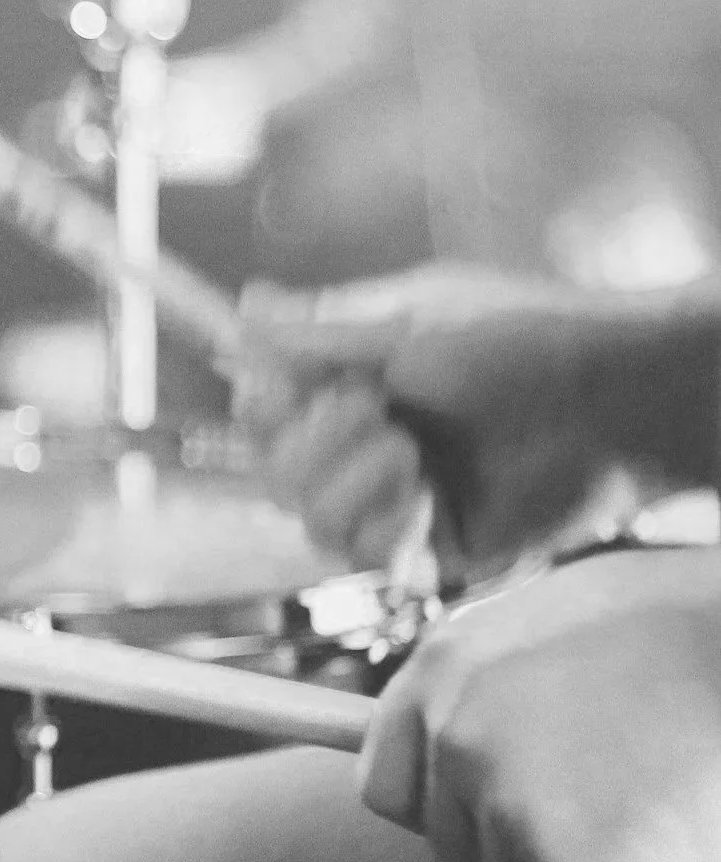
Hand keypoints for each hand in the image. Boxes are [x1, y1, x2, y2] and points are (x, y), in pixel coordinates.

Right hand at [233, 266, 718, 573]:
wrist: (617, 402)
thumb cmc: (528, 342)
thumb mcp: (413, 320)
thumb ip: (322, 328)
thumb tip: (245, 306)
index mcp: (355, 381)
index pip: (263, 408)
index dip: (261, 405)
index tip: (285, 387)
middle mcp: (366, 441)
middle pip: (273, 470)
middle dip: (309, 444)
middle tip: (373, 410)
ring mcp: (398, 497)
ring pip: (310, 518)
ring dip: (347, 484)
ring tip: (408, 454)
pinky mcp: (433, 545)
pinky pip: (367, 555)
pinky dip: (383, 525)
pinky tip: (423, 497)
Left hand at [362, 547, 720, 861]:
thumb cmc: (712, 629)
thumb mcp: (589, 615)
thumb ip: (518, 681)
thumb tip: (479, 742)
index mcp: (453, 665)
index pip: (390, 787)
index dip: (456, 817)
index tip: (518, 826)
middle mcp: (461, 737)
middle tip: (647, 824)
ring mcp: (515, 811)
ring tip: (689, 831)